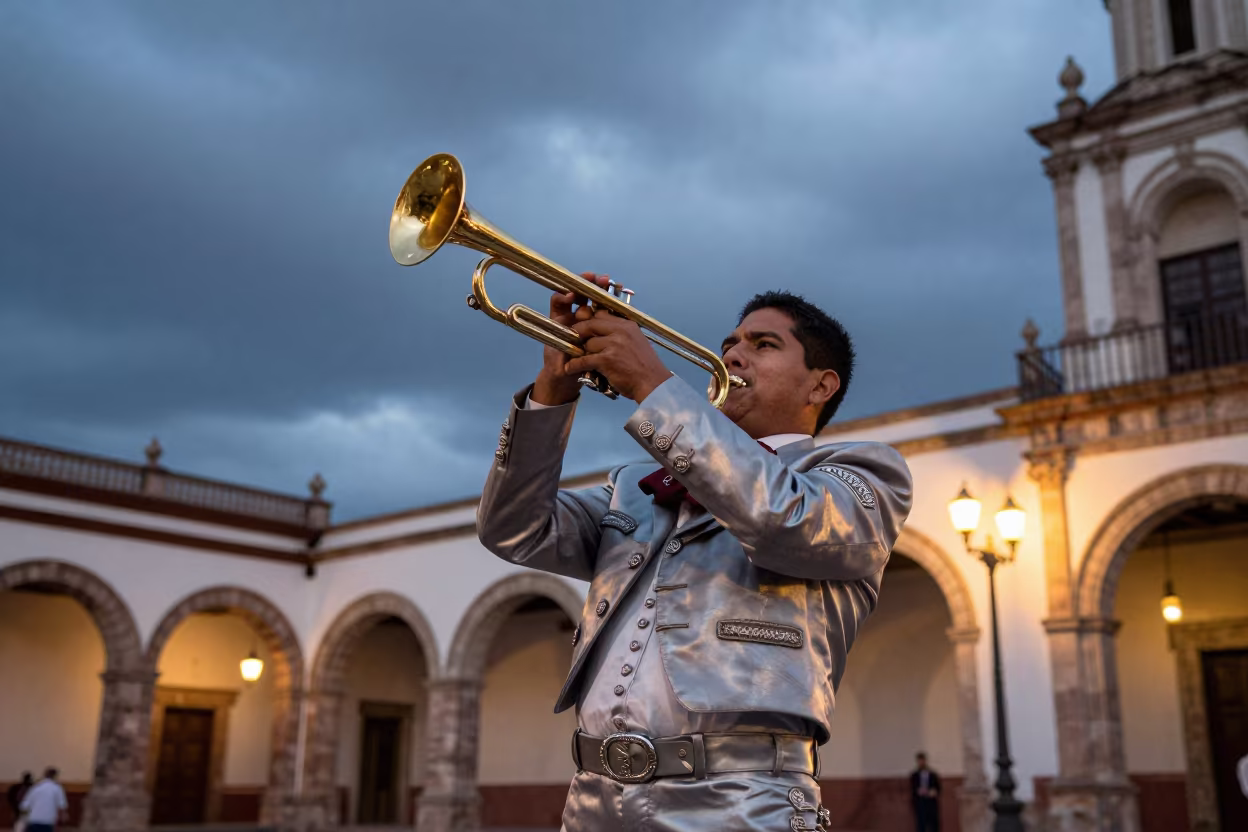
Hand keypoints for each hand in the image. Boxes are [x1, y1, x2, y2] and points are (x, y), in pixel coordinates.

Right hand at [531, 272, 611, 405]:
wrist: (567, 379)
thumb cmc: (589, 365)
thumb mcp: (603, 350)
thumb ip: (611, 337)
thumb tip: (629, 321)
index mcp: (596, 321)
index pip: (600, 300)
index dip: (606, 291)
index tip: (614, 285)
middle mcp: (582, 315)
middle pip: (586, 293)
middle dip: (592, 283)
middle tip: (600, 278)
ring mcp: (568, 315)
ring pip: (573, 293)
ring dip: (578, 285)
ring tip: (586, 281)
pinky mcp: (554, 319)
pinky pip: (556, 303)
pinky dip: (561, 297)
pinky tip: (568, 295)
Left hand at [565, 307, 671, 402]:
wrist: (653, 384)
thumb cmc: (645, 366)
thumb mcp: (636, 341)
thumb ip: (621, 334)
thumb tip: (604, 330)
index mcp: (627, 325)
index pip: (601, 314)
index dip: (590, 320)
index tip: (584, 327)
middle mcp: (620, 331)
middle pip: (590, 324)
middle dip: (579, 332)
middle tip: (573, 340)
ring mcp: (613, 344)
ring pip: (587, 343)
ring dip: (581, 352)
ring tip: (577, 358)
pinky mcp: (607, 359)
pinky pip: (584, 360)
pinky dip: (575, 365)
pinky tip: (570, 368)